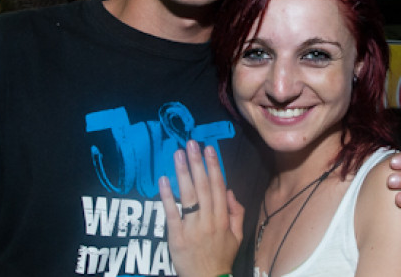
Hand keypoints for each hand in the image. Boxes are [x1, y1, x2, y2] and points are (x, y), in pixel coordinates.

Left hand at [159, 140, 243, 276]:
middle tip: (191, 143)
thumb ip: (236, 213)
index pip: (219, 187)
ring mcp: (192, 228)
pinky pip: (171, 213)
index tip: (209, 148)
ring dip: (183, 173)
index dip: (214, 167)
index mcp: (222, 219)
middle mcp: (208, 220)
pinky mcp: (176, 237)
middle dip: (197, 163)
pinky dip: (167, 196)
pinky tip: (163, 180)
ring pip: (188, 196)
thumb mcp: (237, 237)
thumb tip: (229, 191)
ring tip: (178, 154)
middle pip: (203, 187)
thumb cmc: (221, 257)